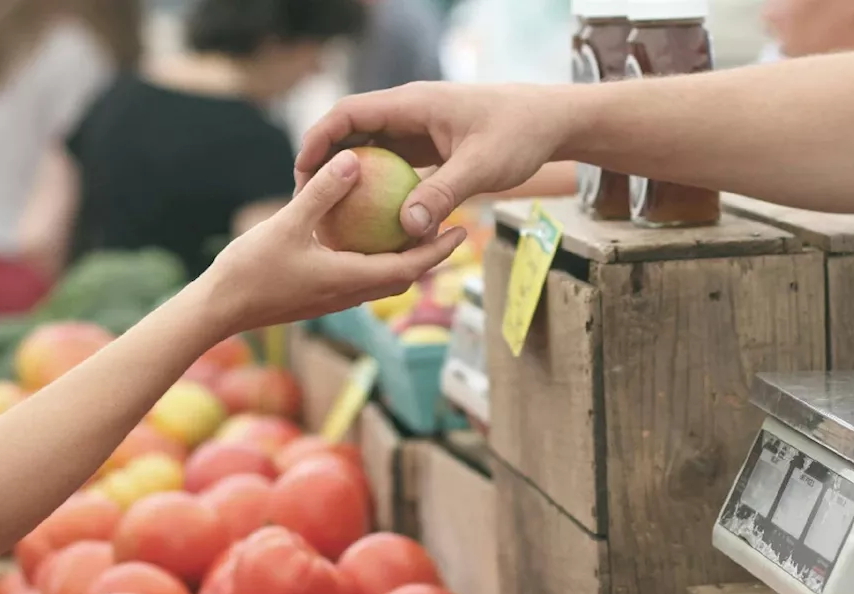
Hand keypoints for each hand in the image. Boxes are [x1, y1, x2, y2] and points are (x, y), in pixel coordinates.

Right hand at [202, 149, 466, 335]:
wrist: (218, 310)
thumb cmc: (250, 270)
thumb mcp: (287, 224)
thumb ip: (322, 193)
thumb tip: (354, 160)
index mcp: (350, 279)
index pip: (409, 267)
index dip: (439, 250)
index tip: (462, 230)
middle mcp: (349, 293)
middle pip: (404, 275)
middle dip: (431, 254)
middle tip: (452, 227)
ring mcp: (334, 298)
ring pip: (382, 279)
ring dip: (404, 258)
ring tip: (417, 229)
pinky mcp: (319, 296)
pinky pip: (359, 276)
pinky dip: (375, 258)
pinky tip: (366, 235)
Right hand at [295, 81, 575, 238]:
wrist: (551, 121)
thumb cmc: (520, 135)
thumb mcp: (481, 167)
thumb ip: (443, 194)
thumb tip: (407, 229)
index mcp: (413, 104)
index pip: (349, 113)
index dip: (319, 139)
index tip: (302, 172)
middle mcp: (410, 112)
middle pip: (352, 131)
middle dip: (326, 162)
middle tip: (306, 200)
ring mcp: (419, 129)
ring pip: (371, 149)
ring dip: (351, 177)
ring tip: (331, 213)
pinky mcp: (430, 146)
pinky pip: (394, 165)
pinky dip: (379, 187)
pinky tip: (372, 220)